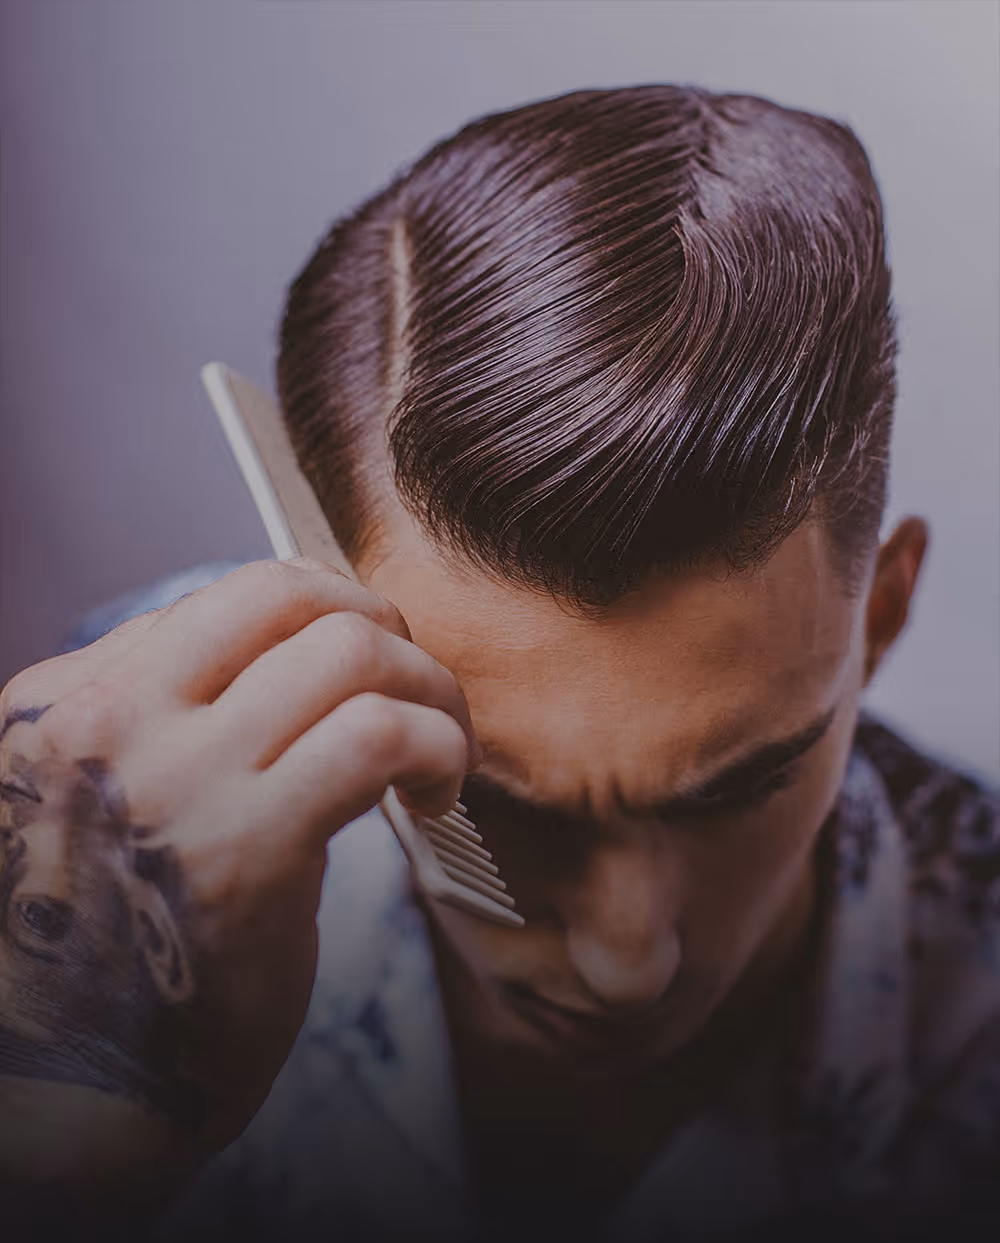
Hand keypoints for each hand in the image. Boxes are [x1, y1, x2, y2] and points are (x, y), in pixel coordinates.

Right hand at [0, 559, 477, 1191]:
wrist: (74, 1090)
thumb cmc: (113, 939)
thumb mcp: (103, 794)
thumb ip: (168, 712)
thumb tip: (287, 642)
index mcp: (65, 701)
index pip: (235, 596)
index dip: (331, 621)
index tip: (368, 677)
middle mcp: (105, 722)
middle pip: (292, 593)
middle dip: (386, 628)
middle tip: (414, 694)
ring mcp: (171, 780)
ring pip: (351, 651)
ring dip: (430, 691)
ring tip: (437, 755)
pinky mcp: (243, 850)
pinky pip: (378, 737)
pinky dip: (438, 749)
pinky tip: (435, 800)